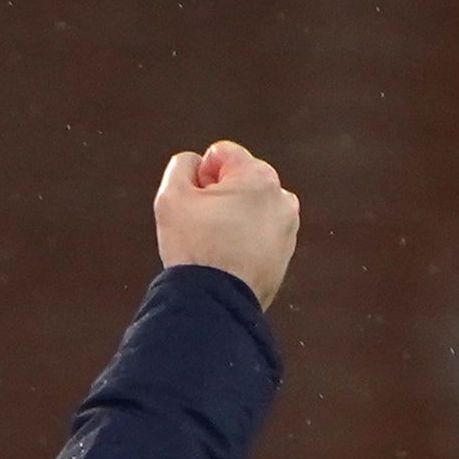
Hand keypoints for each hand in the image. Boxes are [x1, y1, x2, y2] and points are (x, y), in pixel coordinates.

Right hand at [153, 139, 301, 306]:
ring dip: (232, 218)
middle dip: (218, 195)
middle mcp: (281, 197)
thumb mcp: (172, 197)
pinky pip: (258, 236)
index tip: (194, 202)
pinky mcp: (284, 255)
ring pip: (249, 209)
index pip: (222, 154)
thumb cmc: (194, 247)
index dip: (199, 175)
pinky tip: (226, 261)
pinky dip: (243, 242)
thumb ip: (181, 167)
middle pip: (239, 180)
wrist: (215, 303)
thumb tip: (194, 164)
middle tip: (201, 226)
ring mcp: (287, 228)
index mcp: (258, 176)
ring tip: (215, 245)